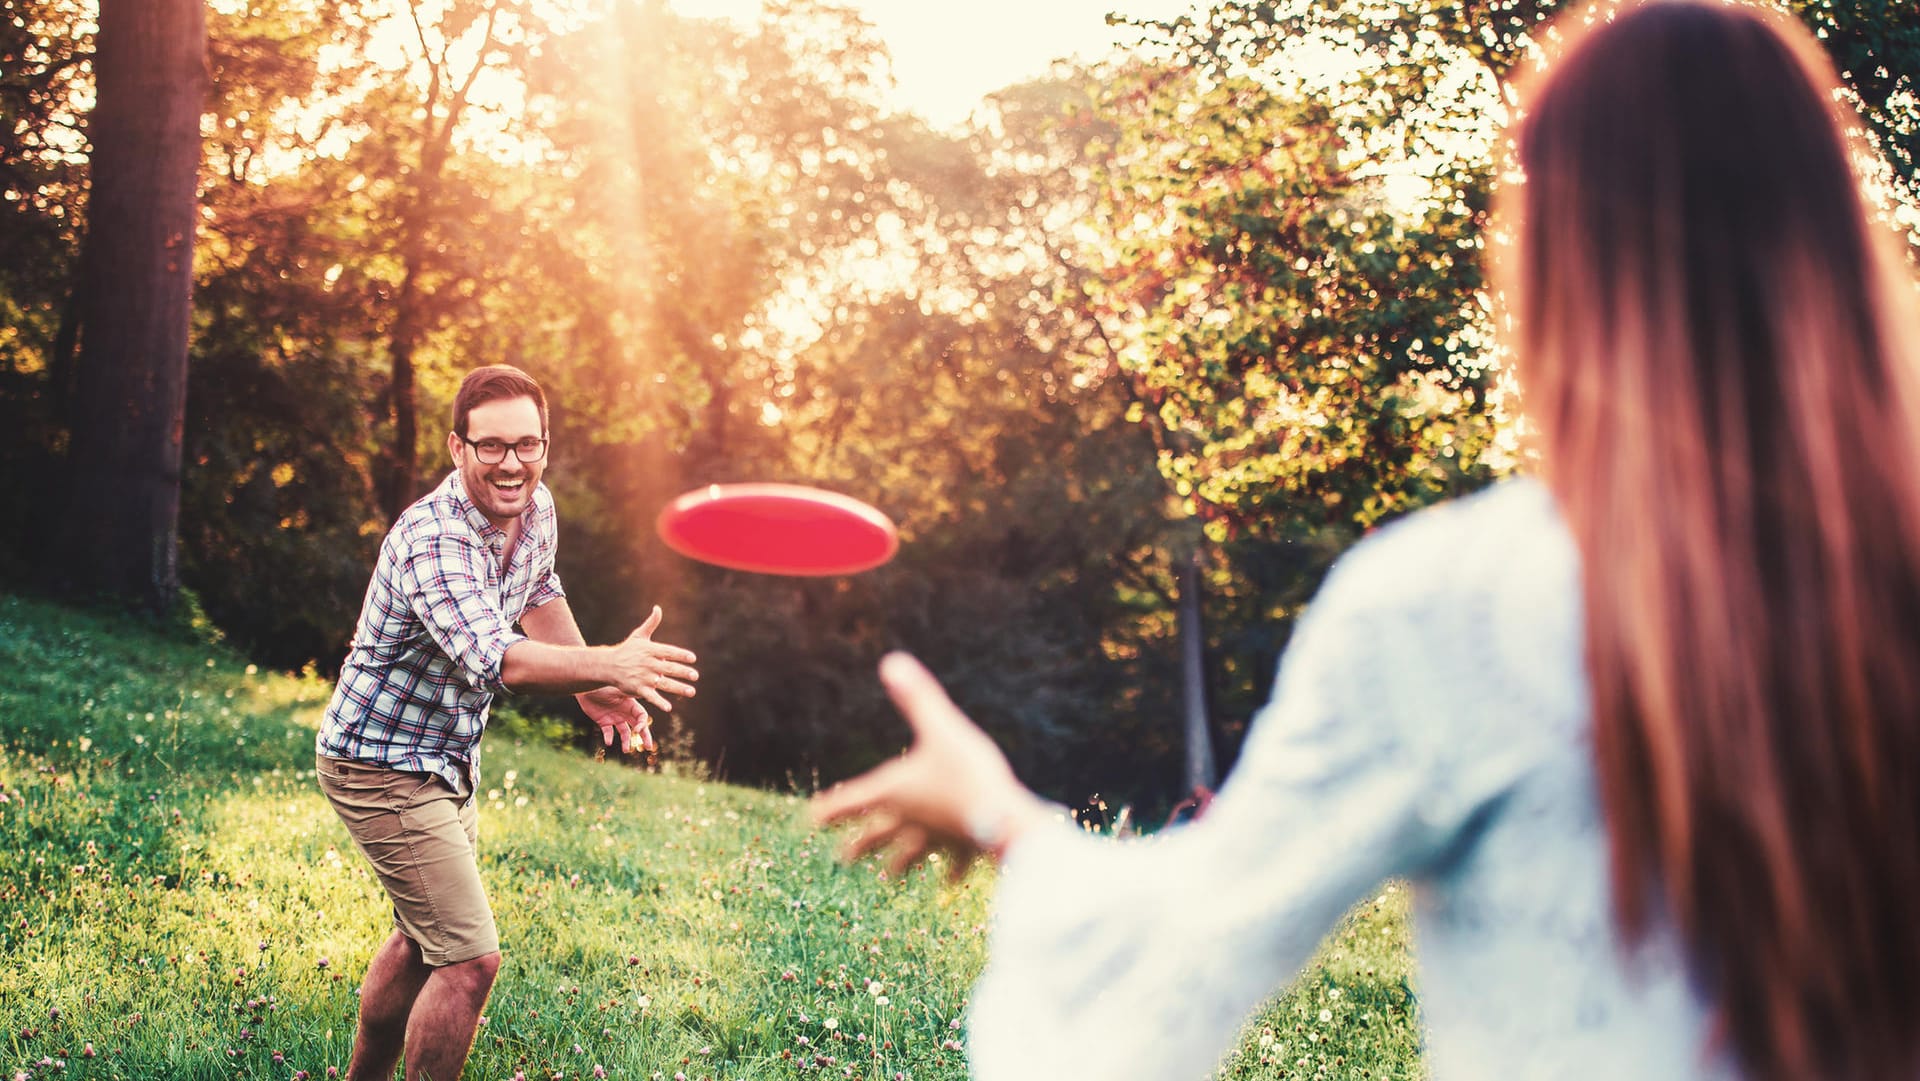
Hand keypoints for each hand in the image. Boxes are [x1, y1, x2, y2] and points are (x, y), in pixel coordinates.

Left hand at [577, 686, 653, 754]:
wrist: (585, 688)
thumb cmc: (602, 686)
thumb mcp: (617, 691)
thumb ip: (628, 696)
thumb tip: (642, 695)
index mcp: (630, 704)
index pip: (642, 717)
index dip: (642, 724)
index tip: (637, 731)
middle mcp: (624, 712)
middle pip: (637, 726)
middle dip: (644, 736)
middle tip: (648, 747)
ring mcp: (614, 718)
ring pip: (624, 732)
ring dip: (626, 741)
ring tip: (626, 750)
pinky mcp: (603, 721)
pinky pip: (608, 732)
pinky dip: (609, 738)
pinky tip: (608, 742)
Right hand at [607, 605, 699, 711]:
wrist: (608, 665)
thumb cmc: (627, 650)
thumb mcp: (639, 635)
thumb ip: (651, 623)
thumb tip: (658, 607)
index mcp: (650, 650)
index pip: (668, 651)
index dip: (681, 654)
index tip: (692, 658)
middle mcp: (648, 663)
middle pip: (669, 668)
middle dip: (683, 672)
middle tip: (695, 676)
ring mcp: (643, 677)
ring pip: (664, 683)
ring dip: (678, 688)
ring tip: (691, 692)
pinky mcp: (637, 689)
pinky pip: (650, 696)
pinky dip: (659, 702)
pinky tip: (669, 707)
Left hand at [811, 652, 1052, 879]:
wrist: (1006, 819)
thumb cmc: (970, 773)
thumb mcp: (941, 728)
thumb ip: (917, 697)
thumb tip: (891, 661)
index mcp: (896, 791)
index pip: (852, 800)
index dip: (830, 808)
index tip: (810, 820)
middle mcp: (910, 819)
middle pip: (877, 834)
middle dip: (859, 844)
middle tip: (842, 858)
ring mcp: (936, 837)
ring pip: (911, 855)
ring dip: (898, 866)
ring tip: (888, 878)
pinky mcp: (965, 847)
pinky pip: (955, 863)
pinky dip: (951, 872)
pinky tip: (950, 885)